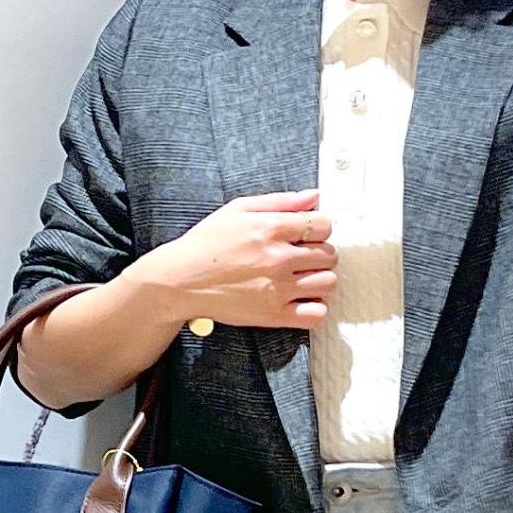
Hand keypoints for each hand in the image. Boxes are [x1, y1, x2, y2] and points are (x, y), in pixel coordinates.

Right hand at [138, 190, 337, 330]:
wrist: (182, 280)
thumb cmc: (208, 243)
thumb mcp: (239, 209)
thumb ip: (280, 201)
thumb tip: (314, 196)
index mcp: (271, 228)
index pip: (323, 225)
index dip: (320, 228)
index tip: (309, 234)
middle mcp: (279, 259)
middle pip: (329, 255)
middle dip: (321, 253)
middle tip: (304, 257)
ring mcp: (278, 290)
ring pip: (328, 283)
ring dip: (321, 279)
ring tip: (303, 278)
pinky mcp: (274, 316)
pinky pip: (316, 315)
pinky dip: (316, 308)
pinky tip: (302, 300)